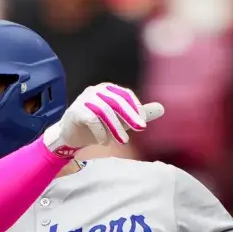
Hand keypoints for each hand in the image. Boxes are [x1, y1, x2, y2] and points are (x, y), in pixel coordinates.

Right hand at [41, 83, 164, 155]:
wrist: (70, 136)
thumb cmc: (97, 126)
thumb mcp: (121, 121)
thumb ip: (139, 114)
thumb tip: (162, 108)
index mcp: (108, 89)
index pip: (125, 94)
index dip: (135, 107)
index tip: (142, 124)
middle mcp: (96, 91)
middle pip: (116, 101)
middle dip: (130, 116)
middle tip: (140, 129)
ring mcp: (84, 99)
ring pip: (104, 110)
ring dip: (116, 127)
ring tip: (123, 141)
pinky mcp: (75, 111)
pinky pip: (91, 119)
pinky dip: (101, 132)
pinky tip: (104, 142)